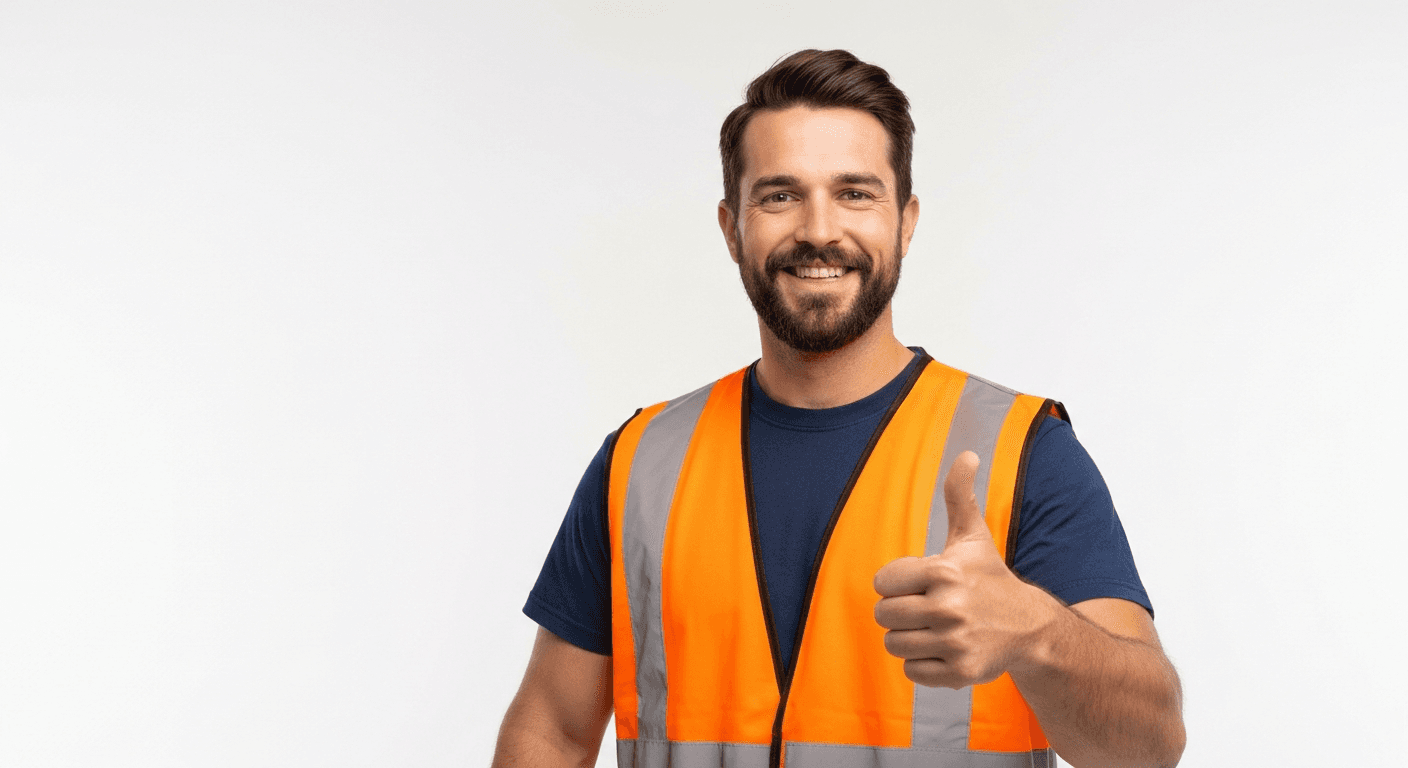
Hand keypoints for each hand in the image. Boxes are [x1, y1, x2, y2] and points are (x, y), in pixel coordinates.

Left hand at [872, 451, 1052, 687]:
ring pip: (893, 645)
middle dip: (900, 611)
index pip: (882, 582)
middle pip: (883, 615)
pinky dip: (922, 663)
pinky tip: (945, 648)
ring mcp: (955, 642)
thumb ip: (960, 494)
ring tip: (935, 628)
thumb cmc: (989, 577)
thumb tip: (968, 453)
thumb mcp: (973, 536)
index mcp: (944, 571)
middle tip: (927, 607)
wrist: (1029, 627)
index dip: (898, 582)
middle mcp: (949, 607)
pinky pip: (910, 671)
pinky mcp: (959, 672)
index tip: (922, 583)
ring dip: (909, 638)